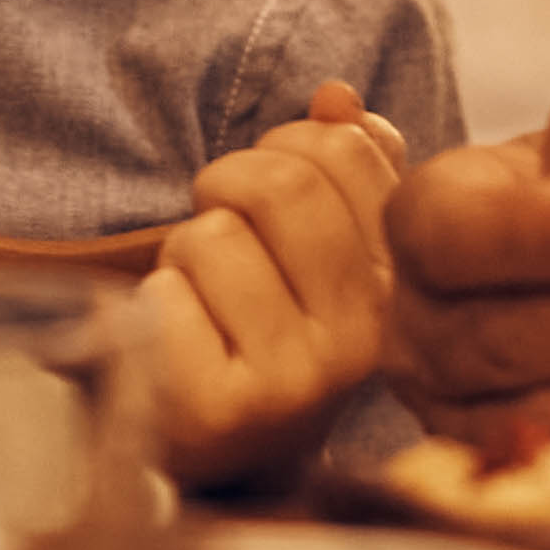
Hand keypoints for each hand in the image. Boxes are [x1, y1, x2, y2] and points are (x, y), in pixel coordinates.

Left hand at [146, 83, 409, 491]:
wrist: (216, 453)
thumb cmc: (259, 325)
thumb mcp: (315, 247)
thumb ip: (341, 166)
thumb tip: (336, 97)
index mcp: (397, 285)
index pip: (347, 149)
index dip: (286, 144)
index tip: (269, 189)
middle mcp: (363, 340)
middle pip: (281, 186)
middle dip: (227, 185)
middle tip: (218, 227)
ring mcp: (297, 382)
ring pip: (214, 239)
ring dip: (184, 254)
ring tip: (201, 299)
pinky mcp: (223, 411)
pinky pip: (165, 298)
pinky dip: (153, 304)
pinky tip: (174, 344)